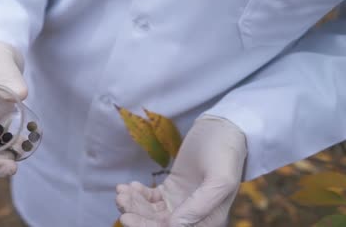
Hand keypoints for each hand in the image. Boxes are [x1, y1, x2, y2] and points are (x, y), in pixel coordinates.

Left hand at [116, 116, 246, 225]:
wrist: (222, 130)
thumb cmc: (225, 154)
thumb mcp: (219, 180)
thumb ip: (199, 206)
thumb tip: (174, 226)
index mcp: (208, 221)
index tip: (127, 217)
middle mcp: (193, 217)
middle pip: (158, 224)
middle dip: (137, 215)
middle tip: (121, 200)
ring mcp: (181, 204)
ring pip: (151, 213)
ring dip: (134, 204)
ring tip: (122, 190)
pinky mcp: (172, 191)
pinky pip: (150, 199)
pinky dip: (137, 195)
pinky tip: (129, 186)